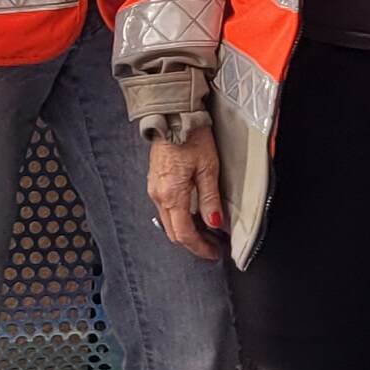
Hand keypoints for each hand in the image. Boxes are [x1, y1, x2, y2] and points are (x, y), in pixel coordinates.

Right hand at [147, 120, 225, 259]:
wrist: (173, 117)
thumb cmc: (192, 138)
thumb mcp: (208, 168)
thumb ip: (210, 199)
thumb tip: (215, 224)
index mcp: (172, 195)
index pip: (184, 233)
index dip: (200, 247)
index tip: (213, 253)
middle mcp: (158, 196)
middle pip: (174, 232)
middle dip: (193, 243)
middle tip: (212, 246)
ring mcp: (154, 190)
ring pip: (168, 222)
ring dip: (186, 231)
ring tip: (206, 232)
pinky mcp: (155, 182)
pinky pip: (165, 209)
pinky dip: (180, 218)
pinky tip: (194, 215)